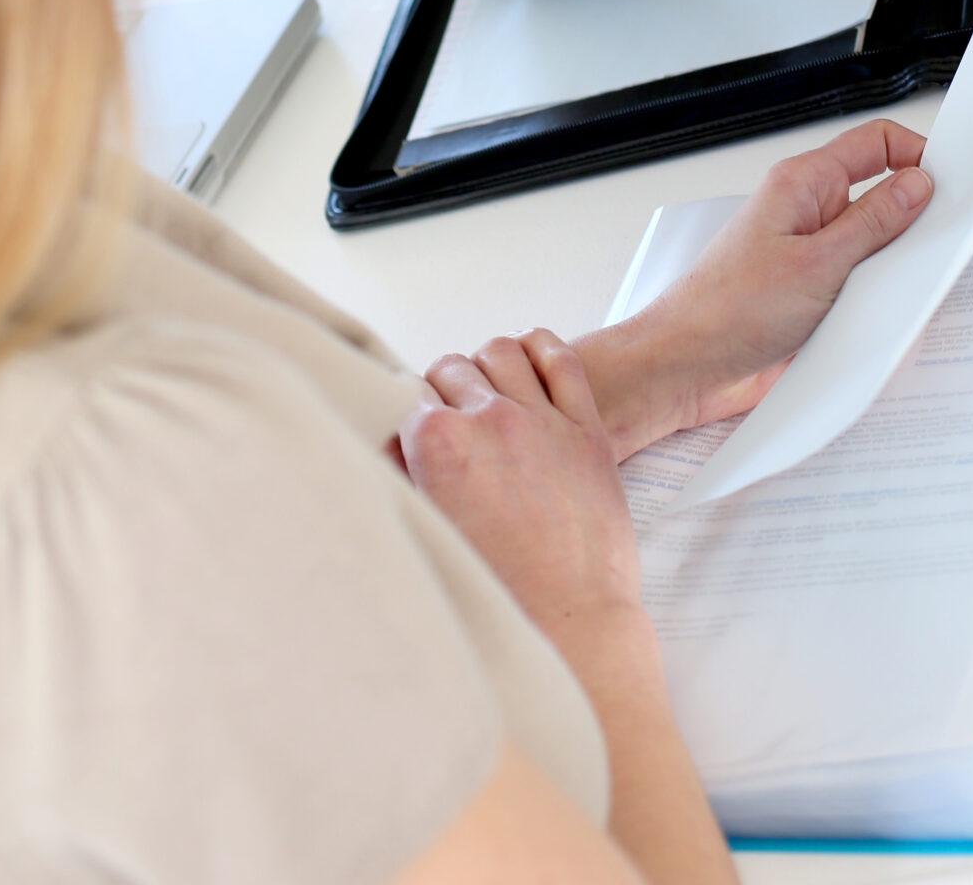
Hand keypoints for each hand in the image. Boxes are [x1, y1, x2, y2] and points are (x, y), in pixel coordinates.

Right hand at [402, 330, 645, 657]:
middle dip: (442, 388)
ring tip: (484, 390)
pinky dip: (541, 347)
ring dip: (486, 365)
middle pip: (450, 367)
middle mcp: (488, 418)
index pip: (407, 394)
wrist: (569, 625)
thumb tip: (387, 446)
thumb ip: (402, 480)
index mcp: (438, 443)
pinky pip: (561, 360)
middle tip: (445, 416)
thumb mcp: (427, 533)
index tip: (408, 425)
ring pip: (502, 352)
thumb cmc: (495, 596)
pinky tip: (530, 355)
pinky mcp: (584, 428)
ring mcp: (540, 418)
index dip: (406, 413)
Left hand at [576, 120, 932, 459]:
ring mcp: (810, 254)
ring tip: (918, 288)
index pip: (876, 144)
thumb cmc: (726, 310)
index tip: (955, 184)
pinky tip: (894, 319)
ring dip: (896, 265)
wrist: (685, 368)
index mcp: (804, 184)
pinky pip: (859, 283)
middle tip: (949, 241)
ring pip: (874, 245)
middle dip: (916, 218)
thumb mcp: (816, 265)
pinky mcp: (811, 294)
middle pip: (881, 194)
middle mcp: (807, 212)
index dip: (918, 155)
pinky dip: (879, 297)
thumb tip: (918, 184)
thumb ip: (873, 223)